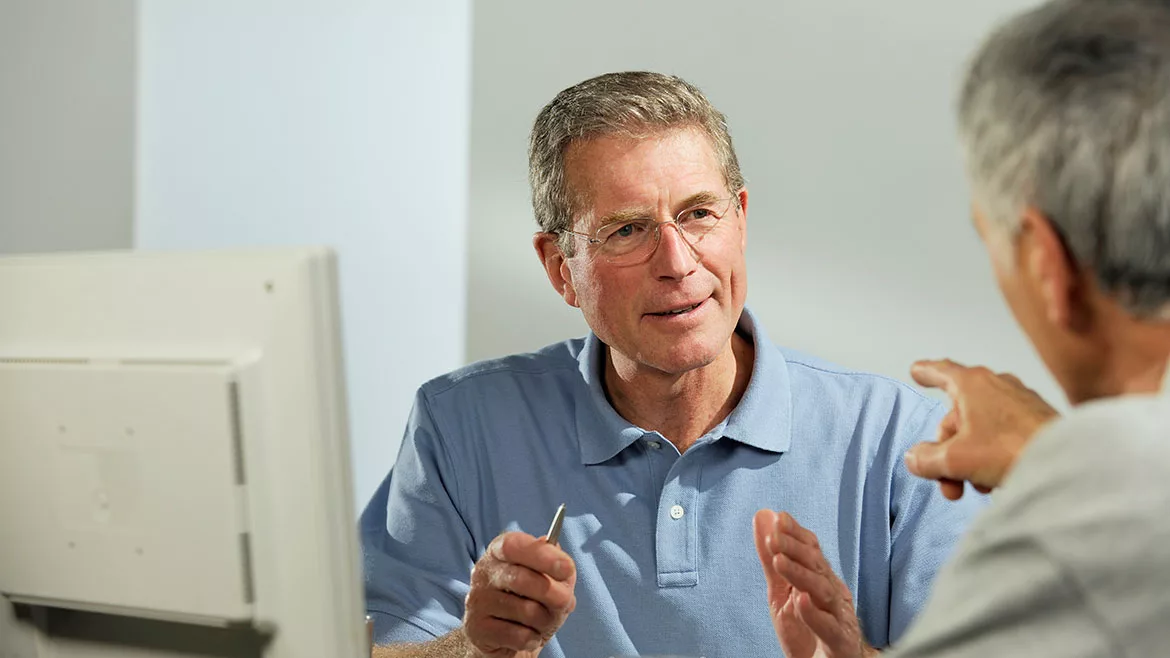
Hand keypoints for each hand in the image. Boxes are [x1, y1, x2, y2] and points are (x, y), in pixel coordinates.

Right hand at [462, 531, 576, 656]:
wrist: (507, 638)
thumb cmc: (531, 601)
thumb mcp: (551, 579)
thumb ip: (556, 563)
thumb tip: (554, 546)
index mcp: (499, 551)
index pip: (514, 546)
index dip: (542, 556)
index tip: (566, 567)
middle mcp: (484, 572)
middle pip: (522, 579)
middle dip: (553, 594)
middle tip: (565, 601)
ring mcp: (478, 600)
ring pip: (526, 611)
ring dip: (545, 620)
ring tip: (541, 621)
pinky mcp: (478, 629)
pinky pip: (519, 635)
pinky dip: (533, 638)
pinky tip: (528, 635)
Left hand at [753, 510, 876, 657]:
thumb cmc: (808, 629)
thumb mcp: (781, 591)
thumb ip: (771, 557)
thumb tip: (763, 516)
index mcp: (821, 579)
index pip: (812, 550)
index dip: (796, 534)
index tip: (779, 517)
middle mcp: (833, 594)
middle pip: (817, 566)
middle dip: (795, 549)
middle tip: (774, 536)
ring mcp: (839, 617)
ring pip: (823, 592)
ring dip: (801, 575)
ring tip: (780, 561)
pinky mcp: (840, 642)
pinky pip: (830, 628)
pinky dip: (816, 615)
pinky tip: (801, 601)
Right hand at [909, 359, 1058, 497]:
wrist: (1070, 463)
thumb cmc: (1015, 449)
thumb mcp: (955, 459)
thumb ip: (926, 458)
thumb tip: (915, 458)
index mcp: (972, 384)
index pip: (941, 372)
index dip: (925, 372)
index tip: (917, 371)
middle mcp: (997, 386)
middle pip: (957, 415)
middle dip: (946, 450)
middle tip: (945, 479)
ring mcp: (1020, 402)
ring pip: (980, 428)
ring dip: (968, 458)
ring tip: (974, 486)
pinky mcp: (1038, 420)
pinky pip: (1003, 434)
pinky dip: (992, 455)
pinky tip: (995, 480)